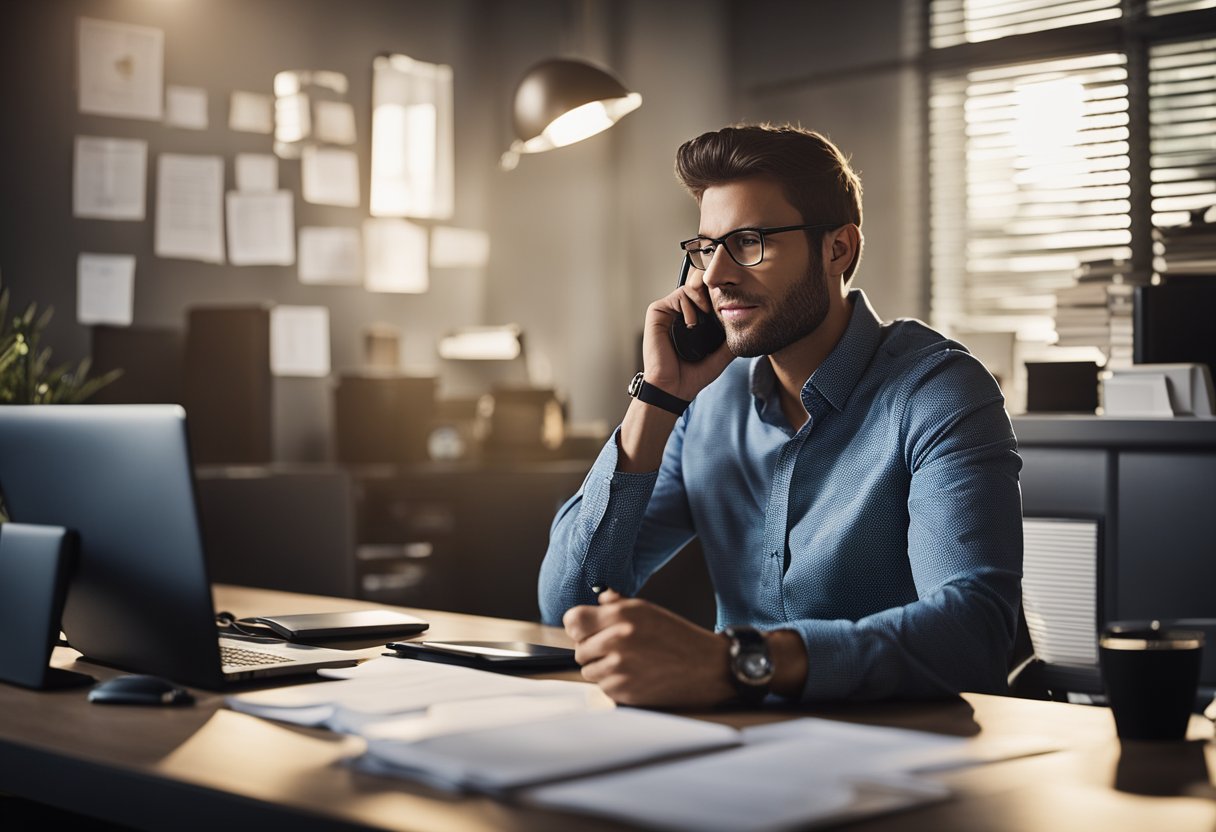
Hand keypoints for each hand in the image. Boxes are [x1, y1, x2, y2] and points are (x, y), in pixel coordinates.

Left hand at [562, 590, 734, 707]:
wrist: (707, 668)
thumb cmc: (679, 638)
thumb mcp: (649, 610)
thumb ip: (618, 604)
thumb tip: (600, 598)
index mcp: (622, 615)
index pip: (573, 620)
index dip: (578, 626)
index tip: (586, 630)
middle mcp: (617, 640)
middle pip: (579, 649)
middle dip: (593, 650)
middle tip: (616, 649)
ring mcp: (619, 668)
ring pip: (589, 671)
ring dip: (603, 669)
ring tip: (629, 663)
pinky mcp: (624, 691)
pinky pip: (603, 688)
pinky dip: (615, 685)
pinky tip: (635, 676)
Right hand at [641, 274, 733, 401]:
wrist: (674, 387)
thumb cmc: (693, 374)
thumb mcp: (721, 354)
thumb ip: (732, 339)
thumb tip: (749, 324)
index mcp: (694, 319)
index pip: (708, 295)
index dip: (719, 294)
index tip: (729, 304)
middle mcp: (681, 313)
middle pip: (699, 286)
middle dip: (711, 290)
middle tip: (719, 304)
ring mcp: (669, 311)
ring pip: (690, 287)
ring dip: (702, 299)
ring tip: (705, 316)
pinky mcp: (657, 312)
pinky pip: (678, 295)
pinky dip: (689, 306)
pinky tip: (692, 323)